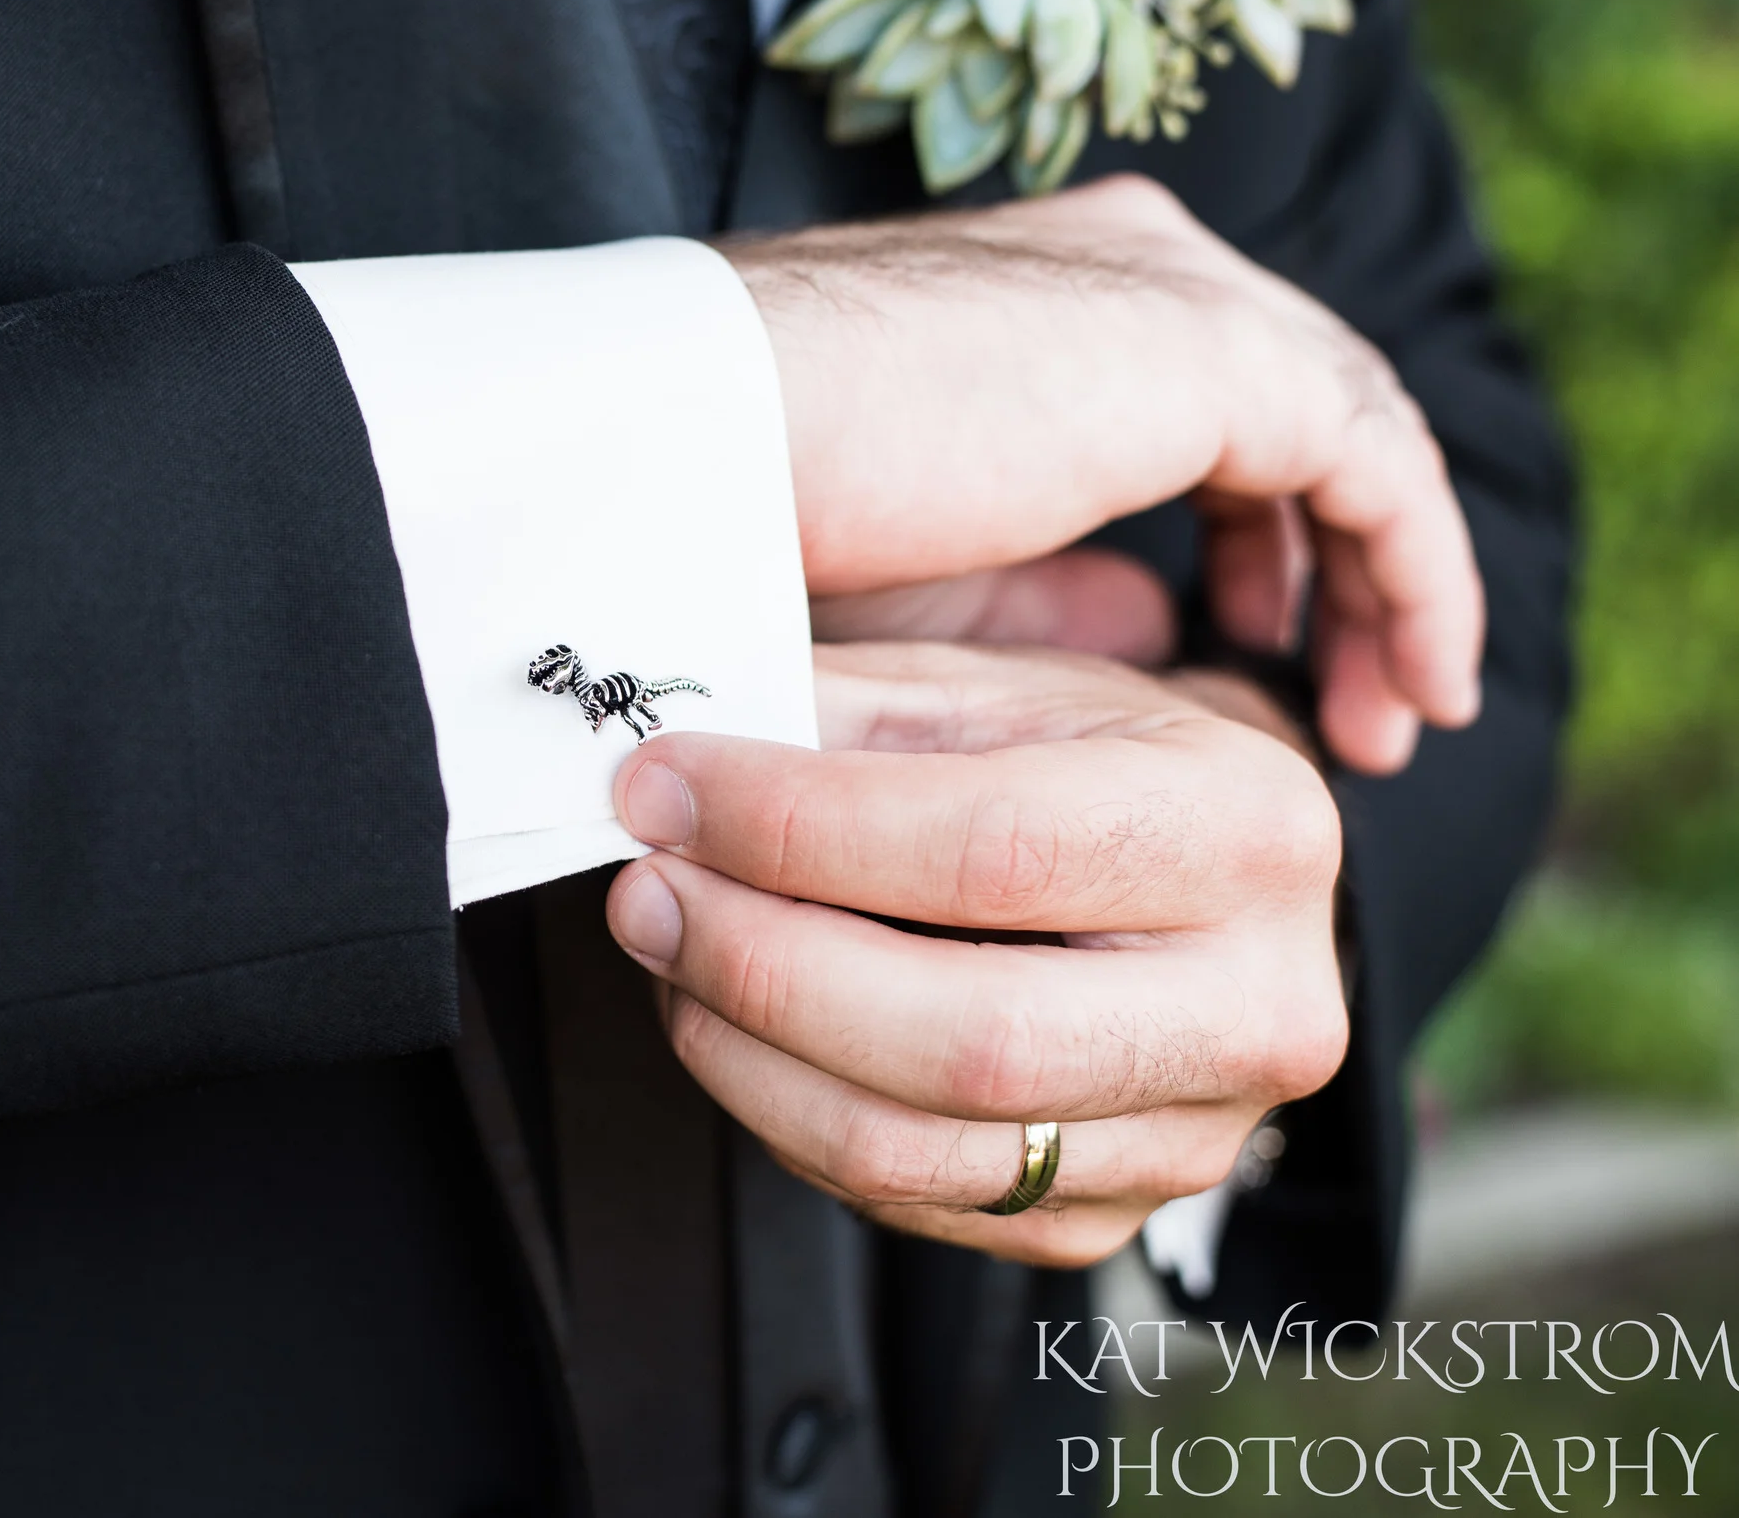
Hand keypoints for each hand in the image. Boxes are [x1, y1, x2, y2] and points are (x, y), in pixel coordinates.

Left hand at [601, 642, 1347, 1266]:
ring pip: (916, 1144)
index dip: (795, 826)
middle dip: (759, 962)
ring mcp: (1188, 1136)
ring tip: (670, 956)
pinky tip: (740, 1028)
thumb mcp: (1001, 685)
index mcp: (1245, 832)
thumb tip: (676, 764)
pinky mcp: (1108, 1216)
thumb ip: (848, 714)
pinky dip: (784, 1116)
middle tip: (648, 892)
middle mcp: (1253, 1005)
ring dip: (745, 1053)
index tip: (666, 789)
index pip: (990, 846)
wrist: (1211, 875)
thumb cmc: (1103, 762)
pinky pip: (907, 1198)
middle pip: (965, 1036)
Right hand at [719, 174, 1478, 774]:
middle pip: (1301, 407)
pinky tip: (1407, 688)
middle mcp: (1131, 256)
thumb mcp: (931, 569)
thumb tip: (1154, 621)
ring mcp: (1175, 287)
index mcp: (1053, 282)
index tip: (1248, 643)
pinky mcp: (1210, 350)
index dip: (1253, 528)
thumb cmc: (765, 509)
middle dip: (1335, 559)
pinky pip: (1374, 468)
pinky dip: (1411, 577)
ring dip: (1388, 582)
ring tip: (1388, 719)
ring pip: (1356, 432)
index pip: (1211, 393)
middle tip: (1350, 696)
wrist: (694, 443)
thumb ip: (1050, 588)